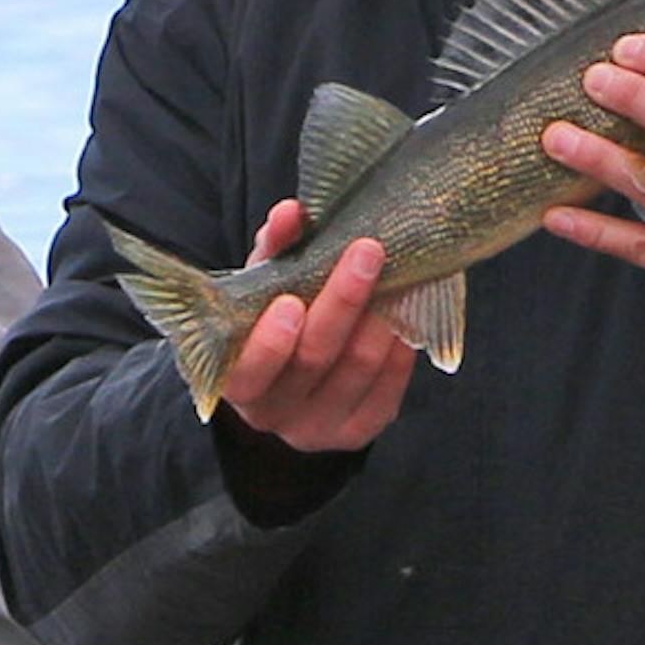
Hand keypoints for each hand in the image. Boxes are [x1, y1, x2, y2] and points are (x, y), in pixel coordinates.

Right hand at [219, 199, 416, 452]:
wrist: (293, 371)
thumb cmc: (273, 315)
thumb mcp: (264, 281)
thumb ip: (275, 247)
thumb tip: (292, 212)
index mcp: (237, 380)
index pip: (248, 372)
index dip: (269, 341)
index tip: (291, 300)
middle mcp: (273, 414)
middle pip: (313, 361)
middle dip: (343, 303)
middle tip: (368, 252)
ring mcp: (317, 429)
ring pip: (356, 373)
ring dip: (379, 321)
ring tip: (397, 276)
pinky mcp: (357, 432)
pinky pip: (387, 393)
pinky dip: (399, 351)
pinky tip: (407, 315)